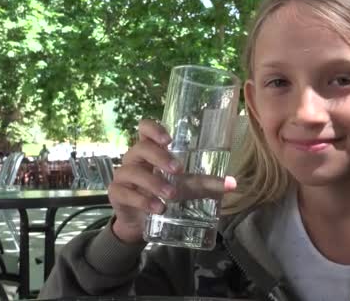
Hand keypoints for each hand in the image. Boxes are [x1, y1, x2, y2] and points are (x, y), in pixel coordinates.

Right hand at [108, 119, 236, 243]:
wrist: (142, 221)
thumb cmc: (165, 193)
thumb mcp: (187, 187)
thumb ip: (207, 184)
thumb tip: (233, 184)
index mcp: (150, 149)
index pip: (144, 128)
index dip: (154, 129)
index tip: (169, 139)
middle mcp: (134, 158)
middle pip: (141, 148)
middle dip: (160, 158)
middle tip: (178, 170)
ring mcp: (123, 175)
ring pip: (133, 172)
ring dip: (153, 183)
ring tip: (171, 197)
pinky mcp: (117, 193)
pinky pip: (124, 192)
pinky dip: (142, 200)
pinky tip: (157, 208)